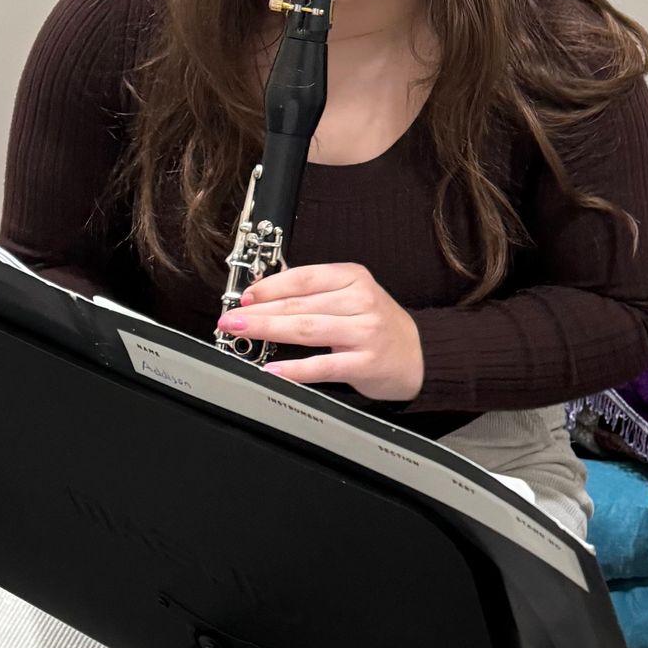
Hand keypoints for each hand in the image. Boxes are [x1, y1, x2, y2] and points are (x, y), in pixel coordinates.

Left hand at [222, 263, 424, 402]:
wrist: (417, 356)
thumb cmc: (375, 325)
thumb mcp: (352, 297)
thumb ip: (316, 294)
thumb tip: (264, 295)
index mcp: (354, 278)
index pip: (304, 278)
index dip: (269, 287)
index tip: (244, 297)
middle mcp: (361, 300)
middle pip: (300, 304)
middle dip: (259, 311)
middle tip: (230, 318)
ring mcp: (365, 332)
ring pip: (307, 329)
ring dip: (269, 330)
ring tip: (242, 333)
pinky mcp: (365, 362)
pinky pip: (323, 365)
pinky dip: (295, 369)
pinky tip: (272, 370)